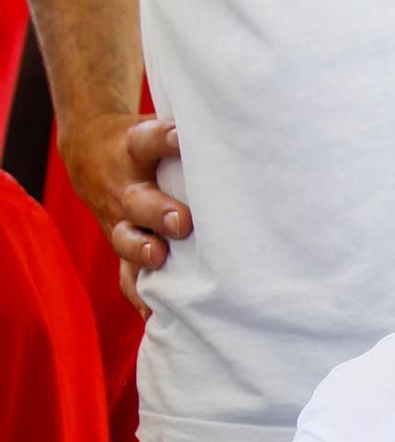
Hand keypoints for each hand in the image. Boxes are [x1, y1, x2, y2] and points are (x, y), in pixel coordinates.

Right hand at [59, 110, 188, 313]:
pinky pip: (126, 273)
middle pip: (139, 200)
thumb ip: (194, 138)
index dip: (163, 139)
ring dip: (143, 251)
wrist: (91, 153)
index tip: (180, 137)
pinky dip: (139, 294)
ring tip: (159, 259)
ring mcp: (120, 218)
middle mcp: (126, 186)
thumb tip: (256, 137)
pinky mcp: (121, 244)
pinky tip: (154, 313)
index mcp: (136, 149)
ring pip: (126, 238)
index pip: (148, 139)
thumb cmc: (149, 143)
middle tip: (183, 222)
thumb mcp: (159, 128)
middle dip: (159, 213)